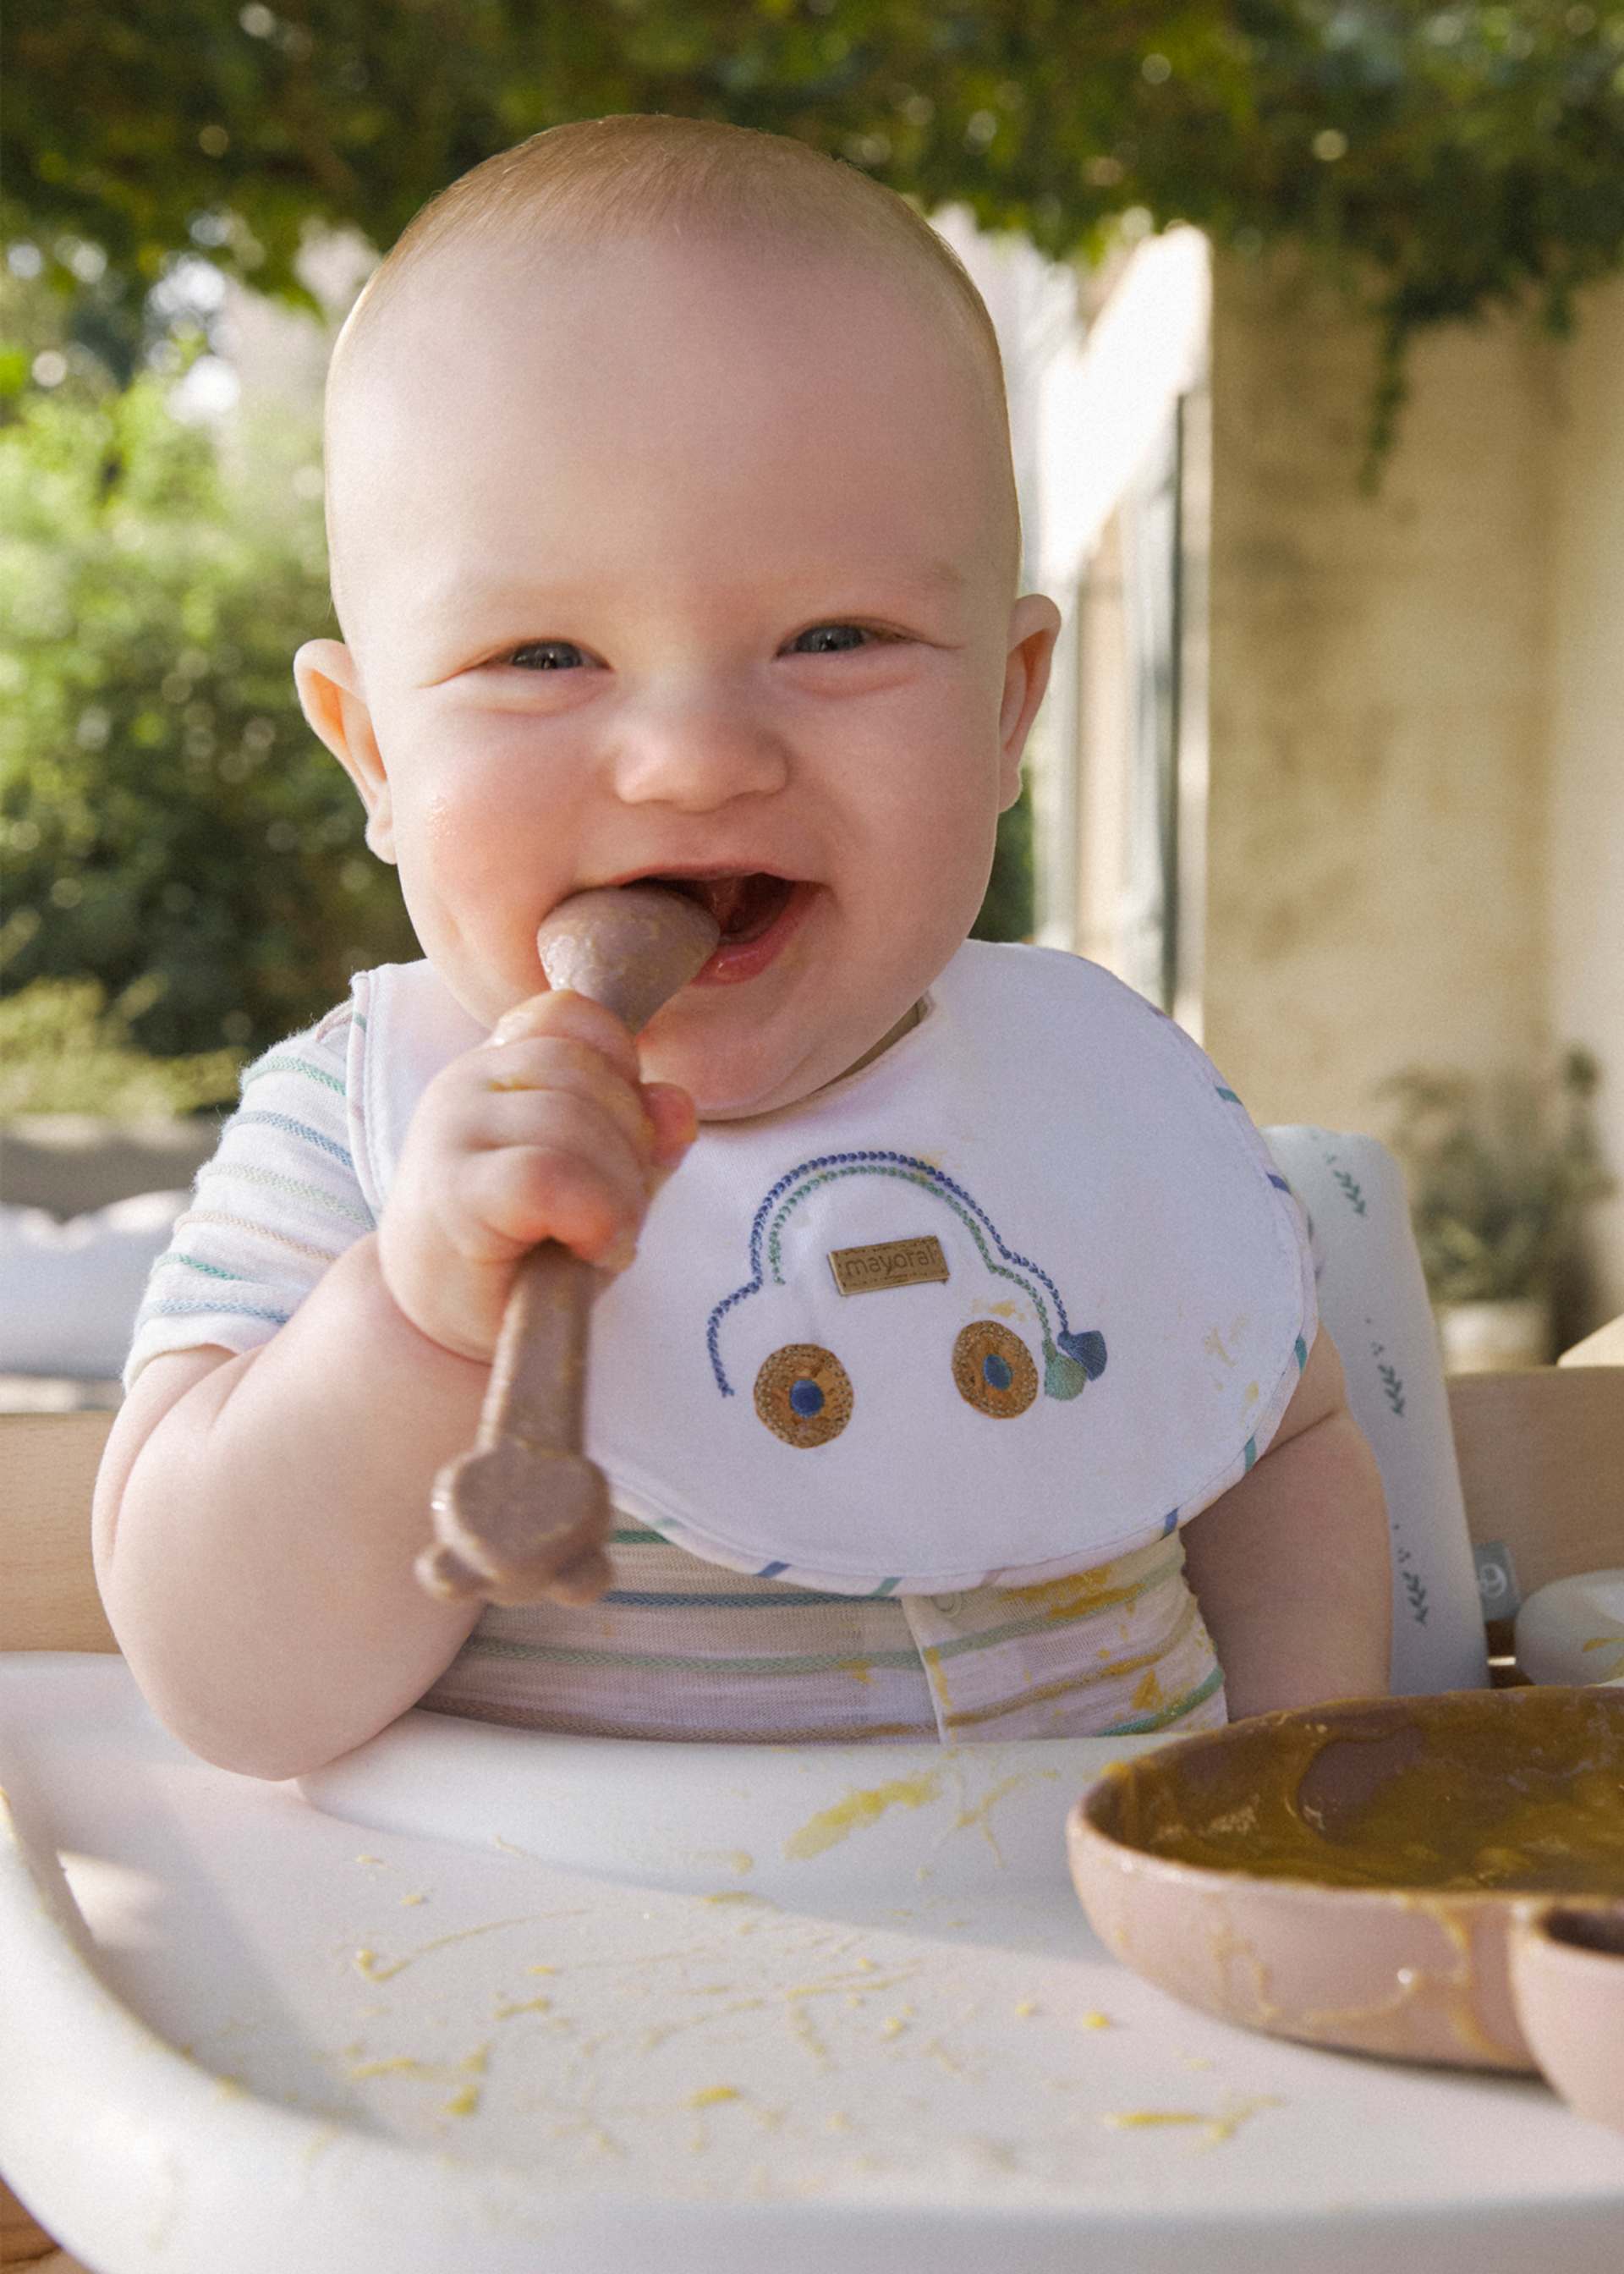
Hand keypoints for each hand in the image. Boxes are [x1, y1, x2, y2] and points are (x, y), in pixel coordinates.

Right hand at [379, 990, 696, 1362]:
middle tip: (616, 1215)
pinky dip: (595, 1215)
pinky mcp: (454, 1192)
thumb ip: (643, 1136)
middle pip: (589, 1072)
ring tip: (601, 1238)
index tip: (615, 1141)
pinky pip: (550, 1175)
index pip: (574, 1015)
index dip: (621, 1072)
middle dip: (633, 1147)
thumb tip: (676, 1104)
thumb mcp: (601, 1181)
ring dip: (619, 1192)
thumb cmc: (525, 1252)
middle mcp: (465, 1082)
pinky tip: (593, 1249)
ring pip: (575, 1122)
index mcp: (499, 1063)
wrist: (440, 1332)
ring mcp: (452, 1131)